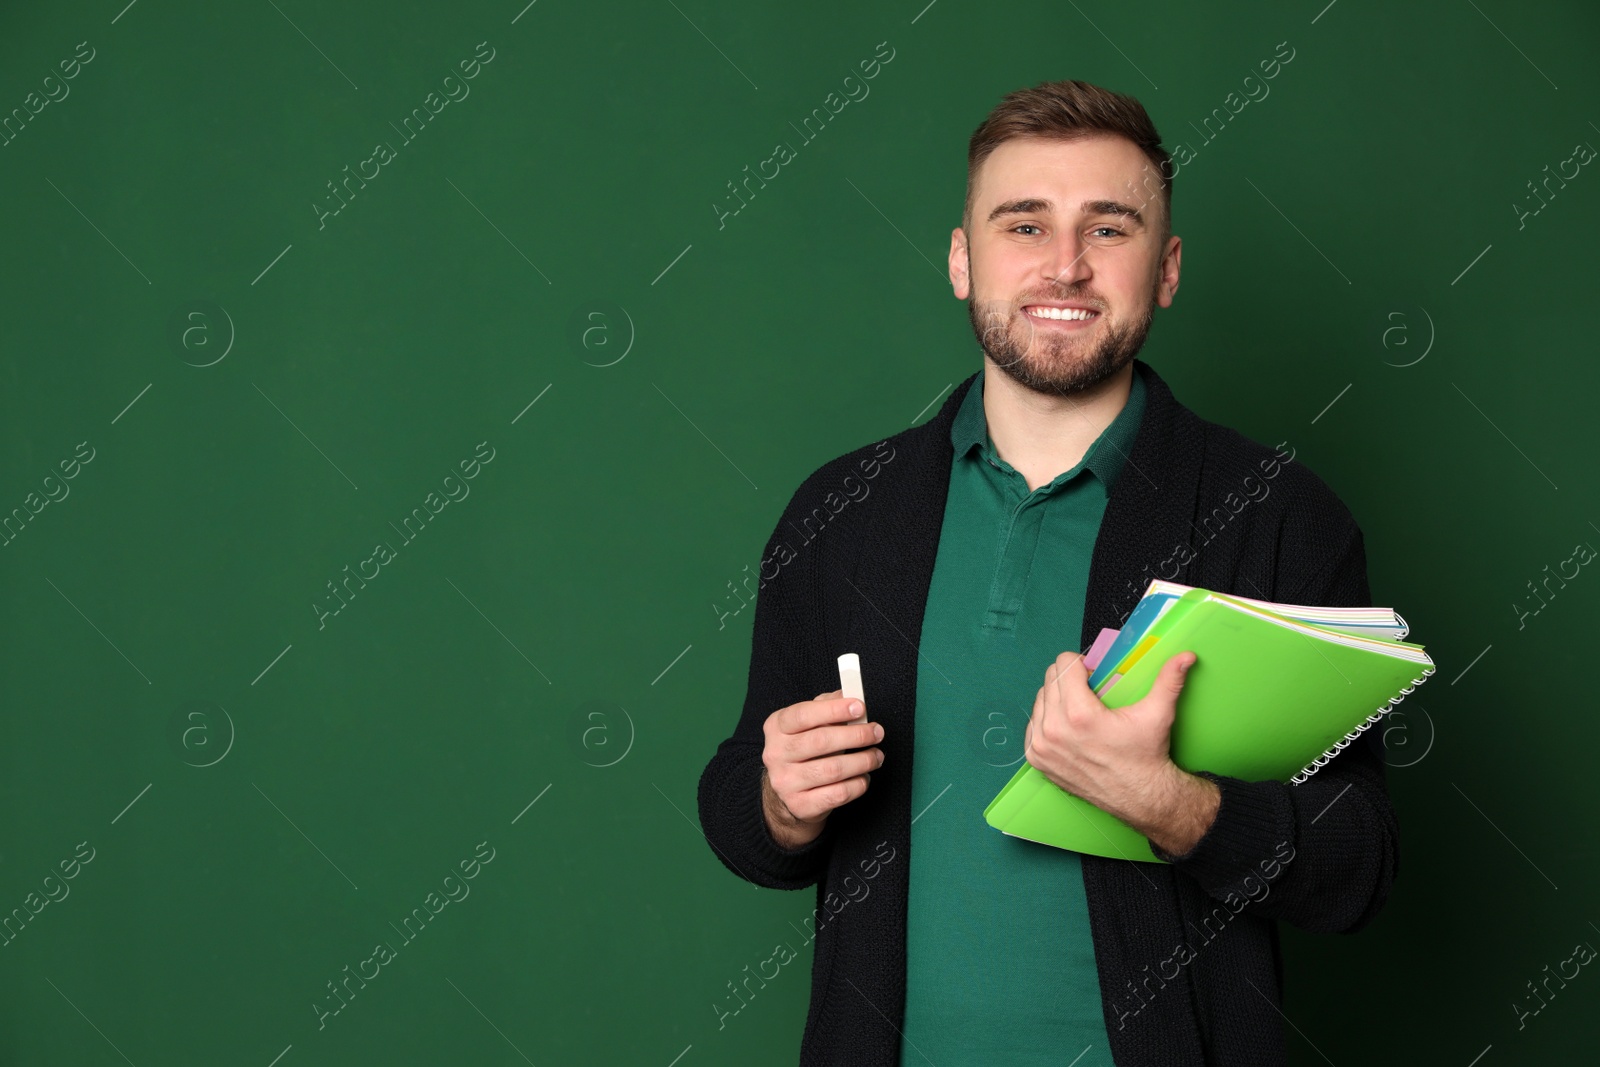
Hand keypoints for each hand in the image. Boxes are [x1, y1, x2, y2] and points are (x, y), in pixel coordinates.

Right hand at [761, 689, 884, 848]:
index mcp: (777, 727)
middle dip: (856, 735)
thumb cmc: (805, 750)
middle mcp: (776, 754)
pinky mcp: (800, 805)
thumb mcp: (808, 723)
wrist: (789, 791)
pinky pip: (838, 794)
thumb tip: (851, 695)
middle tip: (876, 732)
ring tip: (876, 756)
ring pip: (832, 770)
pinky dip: (858, 784)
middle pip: (820, 741)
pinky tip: (864, 777)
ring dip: (862, 761)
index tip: (860, 707)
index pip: (803, 715)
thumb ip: (827, 705)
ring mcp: (785, 782)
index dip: (834, 710)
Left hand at [1024, 649, 1206, 838]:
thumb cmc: (1147, 755)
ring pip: (1040, 699)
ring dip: (1057, 697)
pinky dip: (1048, 719)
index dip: (1081, 664)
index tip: (1093, 674)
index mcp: (1079, 715)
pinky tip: (1068, 726)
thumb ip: (1169, 680)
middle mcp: (1054, 730)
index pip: (1063, 663)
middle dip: (1069, 678)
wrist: (1141, 796)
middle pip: (1050, 678)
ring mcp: (1042, 746)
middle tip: (1090, 691)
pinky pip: (1034, 723)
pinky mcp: (1037, 758)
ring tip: (1080, 708)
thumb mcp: (1158, 714)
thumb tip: (1186, 656)